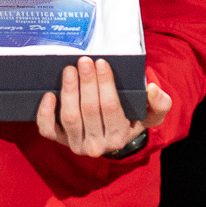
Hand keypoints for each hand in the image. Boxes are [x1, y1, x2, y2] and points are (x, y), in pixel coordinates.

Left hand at [35, 58, 173, 159]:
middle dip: (86, 82)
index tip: (101, 62)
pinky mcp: (60, 141)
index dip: (105, 84)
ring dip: (68, 91)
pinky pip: (48, 130)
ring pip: (69, 118)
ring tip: (69, 70)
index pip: (110, 107)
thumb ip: (160, 103)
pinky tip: (49, 94)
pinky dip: (45, 113)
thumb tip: (152, 89)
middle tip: (84, 61)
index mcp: (120, 137)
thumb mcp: (152, 113)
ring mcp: (76, 144)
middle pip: (88, 110)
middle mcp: (97, 145)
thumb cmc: (133, 118)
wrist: (115, 136)